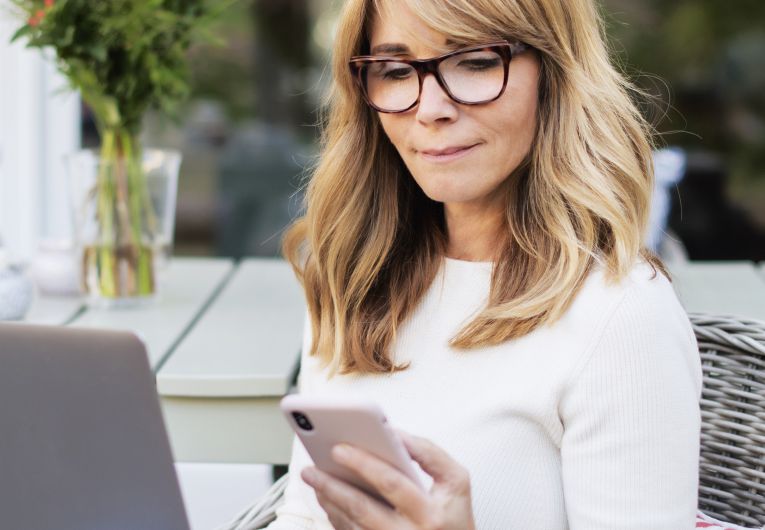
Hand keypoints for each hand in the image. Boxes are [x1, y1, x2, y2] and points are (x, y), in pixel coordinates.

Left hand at [301, 431, 475, 529]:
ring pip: (352, 525)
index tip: (340, 447)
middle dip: (333, 484)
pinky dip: (336, 517)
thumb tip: (397, 435)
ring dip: (329, 500)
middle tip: (312, 467)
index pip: (392, 483)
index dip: (364, 463)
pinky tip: (327, 499)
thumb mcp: (456, 482)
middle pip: (362, 507)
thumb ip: (430, 454)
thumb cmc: (455, 518)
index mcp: (430, 513)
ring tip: (314, 478)